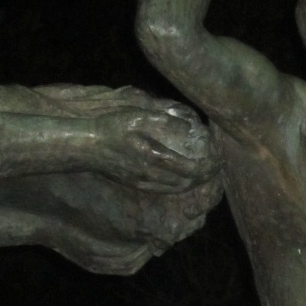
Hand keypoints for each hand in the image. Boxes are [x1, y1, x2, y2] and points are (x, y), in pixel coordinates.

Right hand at [92, 103, 217, 192]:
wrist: (85, 147)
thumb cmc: (110, 128)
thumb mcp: (137, 116)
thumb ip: (165, 120)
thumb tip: (190, 127)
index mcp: (156, 158)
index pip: (193, 169)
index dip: (210, 166)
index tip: (219, 159)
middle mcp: (153, 175)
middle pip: (188, 183)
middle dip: (205, 176)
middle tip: (216, 165)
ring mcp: (144, 182)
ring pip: (177, 189)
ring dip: (193, 183)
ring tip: (203, 172)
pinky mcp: (137, 184)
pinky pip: (165, 189)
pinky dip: (179, 185)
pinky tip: (181, 177)